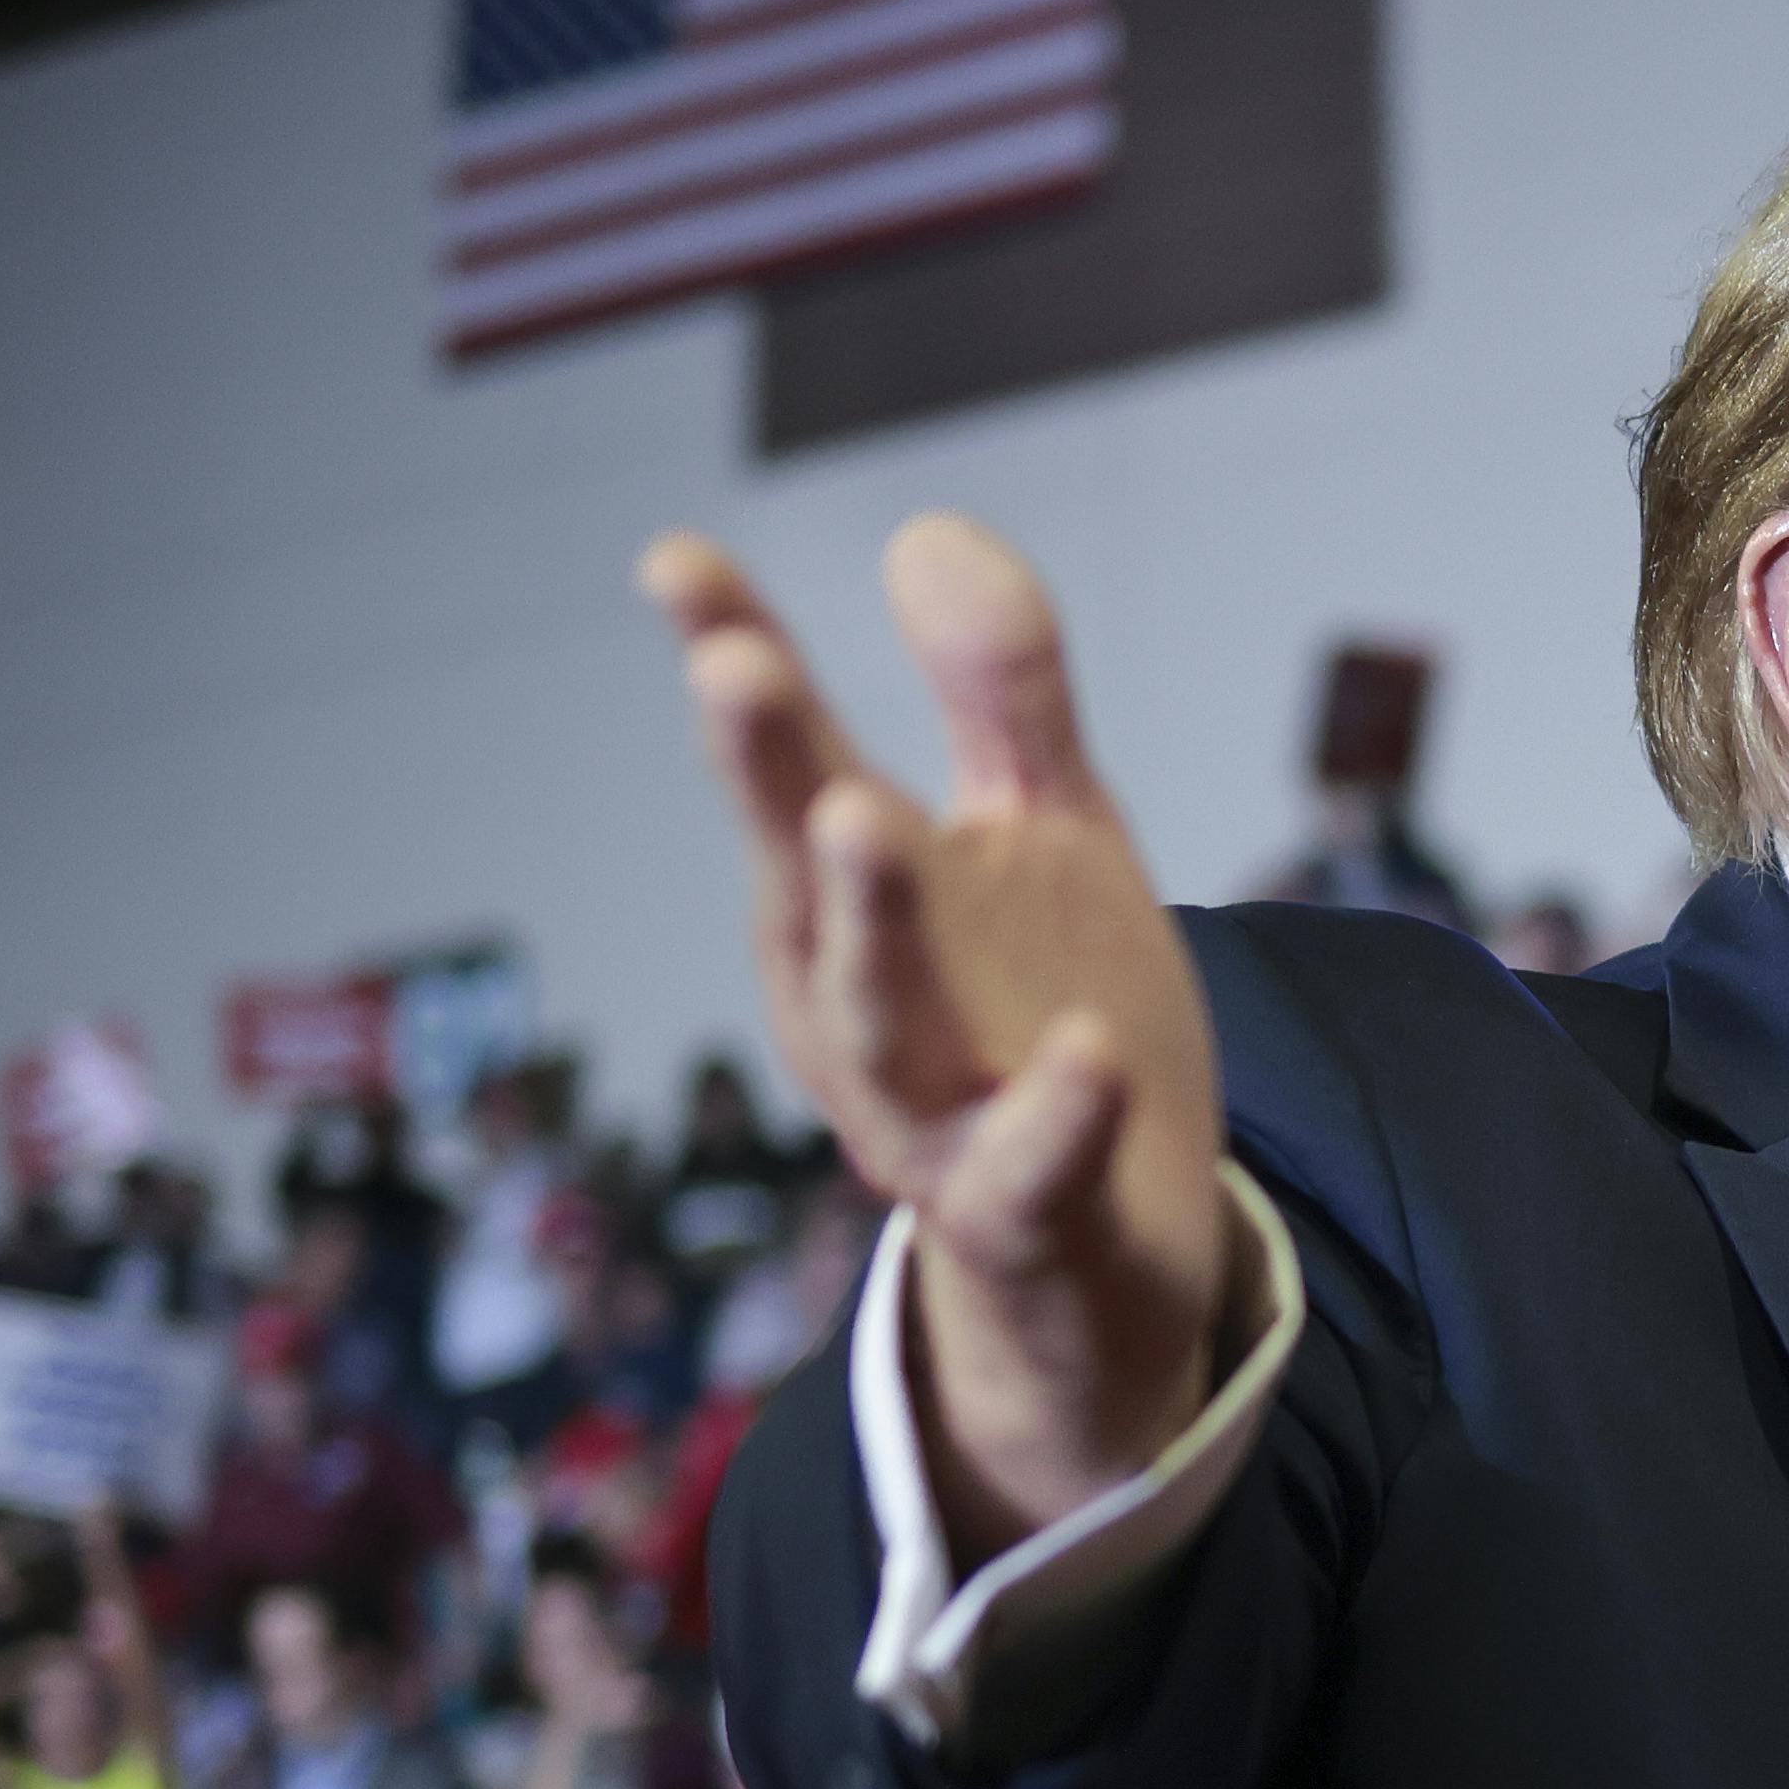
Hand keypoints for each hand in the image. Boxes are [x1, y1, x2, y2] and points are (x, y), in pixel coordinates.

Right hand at [659, 518, 1236, 1560]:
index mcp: (853, 901)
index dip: (732, 660)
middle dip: (767, 773)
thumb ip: (999, 693)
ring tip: (862, 812)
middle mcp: (859, 1005)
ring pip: (876, 1027)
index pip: (786, 765)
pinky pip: (1022, 1176)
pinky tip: (1089, 1055)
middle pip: (801, 879)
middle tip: (735, 661)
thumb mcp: (1047, 837)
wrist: (1113, 1260)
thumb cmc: (1048, 1021)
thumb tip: (922, 527)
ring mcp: (927, 1115)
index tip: (675, 559)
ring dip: (866, 925)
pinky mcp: (1020, 1215)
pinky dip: (1051, 1120)